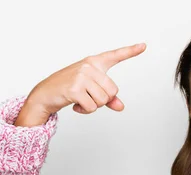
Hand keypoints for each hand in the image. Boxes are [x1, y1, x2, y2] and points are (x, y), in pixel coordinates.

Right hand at [26, 43, 146, 115]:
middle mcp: (88, 66)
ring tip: (80, 99)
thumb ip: (108, 98)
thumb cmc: (69, 88)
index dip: (131, 51)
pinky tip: (75, 104)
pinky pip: (92, 107)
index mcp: (94, 63)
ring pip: (103, 100)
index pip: (115, 55)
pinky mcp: (74, 89)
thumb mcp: (91, 90)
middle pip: (113, 91)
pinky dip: (85, 110)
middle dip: (102, 100)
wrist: (44, 94)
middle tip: (87, 96)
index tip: (144, 46)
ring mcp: (81, 76)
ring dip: (93, 106)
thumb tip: (121, 106)